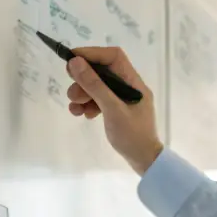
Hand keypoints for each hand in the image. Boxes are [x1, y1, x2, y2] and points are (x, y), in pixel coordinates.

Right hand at [65, 45, 162, 174]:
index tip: (72, 60)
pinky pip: (99, 100)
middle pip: (102, 72)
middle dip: (83, 80)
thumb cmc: (132, 136)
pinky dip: (88, 105)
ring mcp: (123, 99)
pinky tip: (82, 115)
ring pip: (98, 87)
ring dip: (82, 94)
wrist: (144, 161)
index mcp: (133, 82)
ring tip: (74, 108)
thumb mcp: (112, 109)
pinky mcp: (117, 110)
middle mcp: (129, 87)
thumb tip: (75, 62)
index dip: (92, 54)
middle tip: (72, 93)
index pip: (113, 56)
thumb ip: (94, 85)